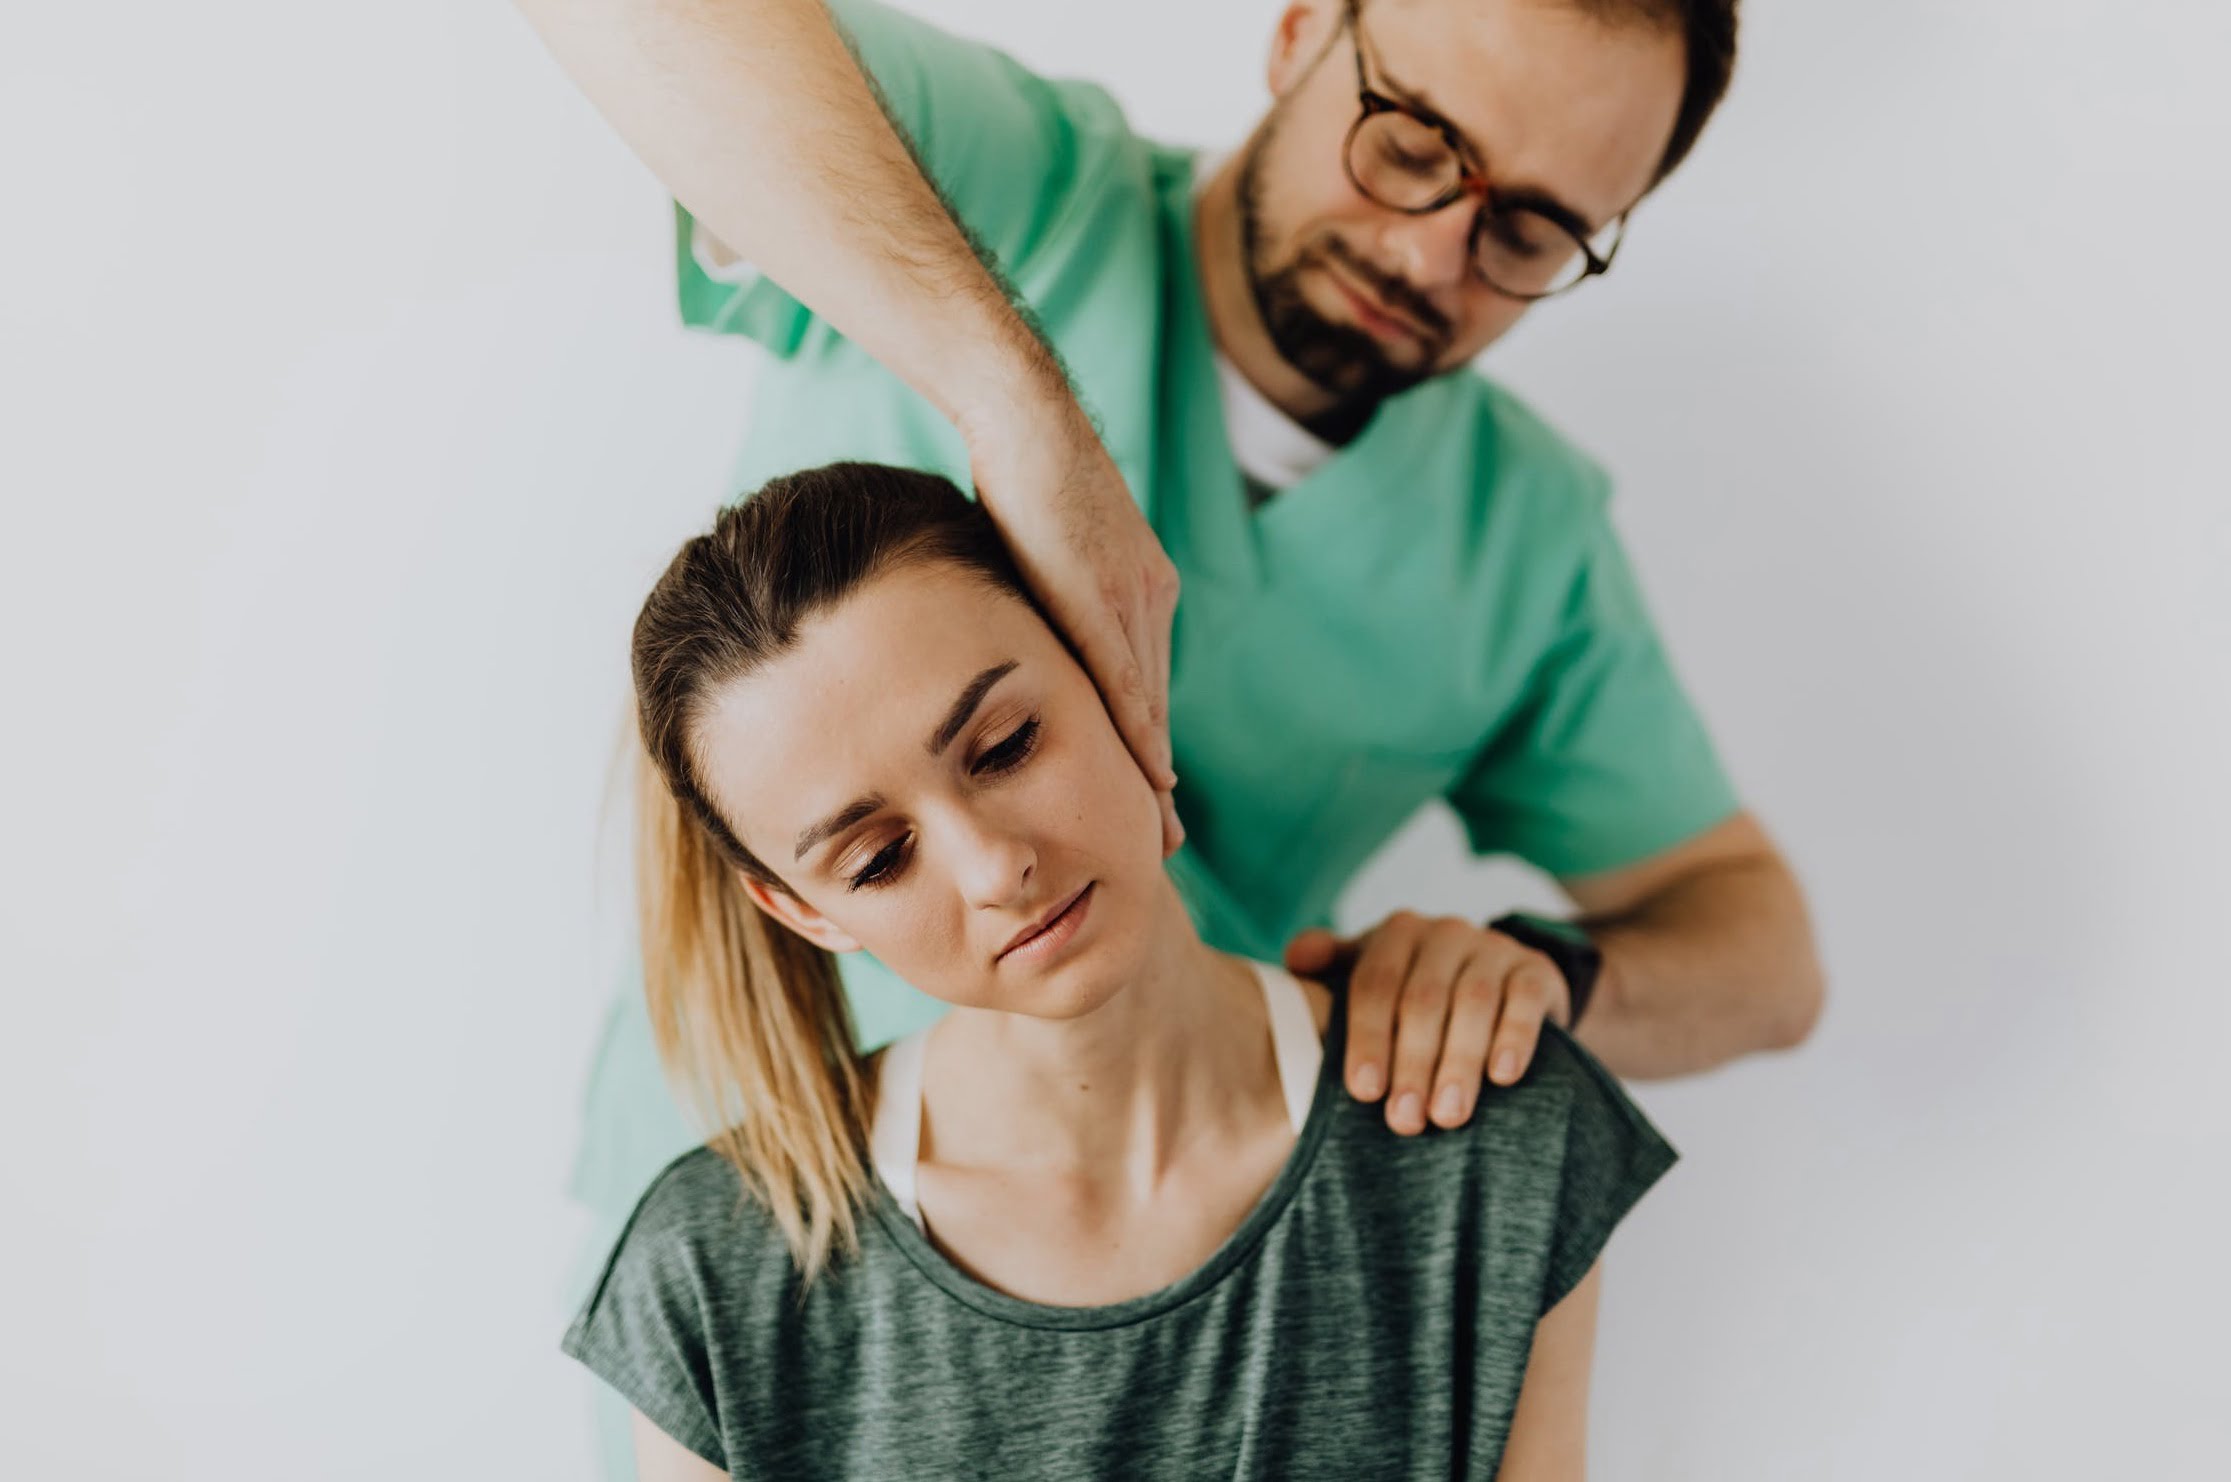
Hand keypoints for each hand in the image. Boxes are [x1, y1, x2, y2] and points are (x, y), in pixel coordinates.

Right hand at [968, 399, 1183, 855]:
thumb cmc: (1025, 472)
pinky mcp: (1102, 596)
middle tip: (1168, 841)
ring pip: (1147, 705)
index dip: (1148, 746)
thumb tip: (1028, 646)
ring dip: (1153, 771)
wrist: (1026, 418)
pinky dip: (1137, 731)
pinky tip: (1149, 774)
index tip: (1154, 800)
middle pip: (1155, 707)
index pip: (1145, 686)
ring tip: (1159, 829)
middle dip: (1158, 776)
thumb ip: (1053, 603)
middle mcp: (1150, 599)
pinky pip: (1124, 679)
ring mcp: (1132, 598)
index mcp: (1143, 590)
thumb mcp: (1047, 553)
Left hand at [1285, 912, 1571, 1134]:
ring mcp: (1493, 949)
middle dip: (1412, 1064)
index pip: (1374, 984)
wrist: (1500, 981)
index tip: (1365, 1092)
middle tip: (1405, 1120)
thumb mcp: (1373, 974)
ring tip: (1448, 1115)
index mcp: (1396, 934)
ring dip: (1458, 1063)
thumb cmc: (1416, 991)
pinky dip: (1513, 1037)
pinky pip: (1524, 1000)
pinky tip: (1503, 1076)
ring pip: (1473, 1002)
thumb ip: (1330, 968)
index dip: (1367, 1038)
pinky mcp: (1536, 971)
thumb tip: (1296, 959)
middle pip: (1422, 999)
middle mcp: (1444, 933)